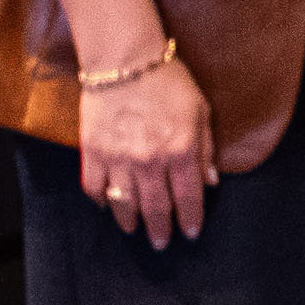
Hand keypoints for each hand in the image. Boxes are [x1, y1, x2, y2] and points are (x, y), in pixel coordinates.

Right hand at [75, 54, 217, 249]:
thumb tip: (212, 181)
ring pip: (124, 203)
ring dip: (130, 221)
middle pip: (156, 206)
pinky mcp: (93, 151)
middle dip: (161, 228)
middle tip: (161, 243)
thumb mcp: (200, 111)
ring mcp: (118, 158)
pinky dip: (100, 200)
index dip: (190, 218)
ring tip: (134, 230)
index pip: (188, 197)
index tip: (191, 233)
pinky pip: (94, 186)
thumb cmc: (168, 82)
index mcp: (181, 150)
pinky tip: (107, 206)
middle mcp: (150, 160)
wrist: (125, 61)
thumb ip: (205, 149)